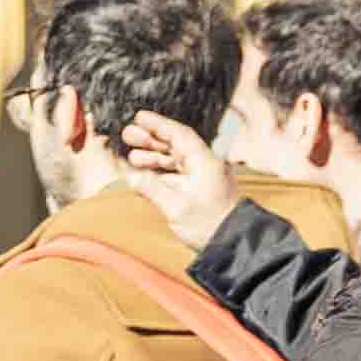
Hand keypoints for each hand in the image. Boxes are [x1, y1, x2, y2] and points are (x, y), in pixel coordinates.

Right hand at [115, 112, 237, 246]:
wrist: (232, 244)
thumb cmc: (209, 226)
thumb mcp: (177, 208)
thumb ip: (152, 189)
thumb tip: (132, 176)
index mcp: (205, 164)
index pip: (180, 136)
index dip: (159, 125)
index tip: (139, 117)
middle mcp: (205, 166)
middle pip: (175, 146)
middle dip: (150, 139)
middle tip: (127, 134)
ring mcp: (202, 178)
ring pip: (174, 160)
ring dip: (153, 156)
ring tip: (132, 156)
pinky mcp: (198, 190)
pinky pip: (176, 174)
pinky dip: (159, 172)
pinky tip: (143, 174)